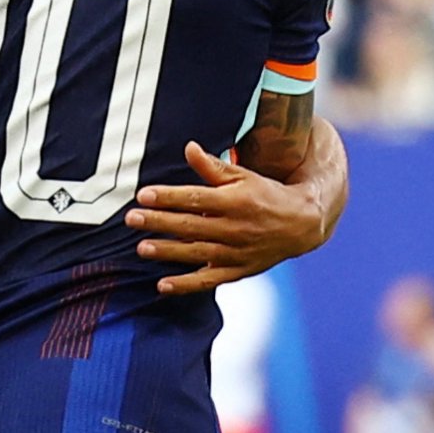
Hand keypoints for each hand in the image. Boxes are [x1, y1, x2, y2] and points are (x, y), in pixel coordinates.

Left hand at [127, 141, 325, 295]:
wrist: (302, 225)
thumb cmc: (265, 194)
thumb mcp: (243, 176)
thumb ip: (213, 167)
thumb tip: (188, 147)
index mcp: (235, 201)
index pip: (196, 199)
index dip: (169, 197)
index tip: (143, 195)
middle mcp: (235, 228)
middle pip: (191, 226)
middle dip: (159, 222)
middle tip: (131, 219)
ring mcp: (236, 252)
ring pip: (197, 253)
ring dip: (168, 252)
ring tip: (141, 248)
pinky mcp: (238, 271)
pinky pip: (209, 280)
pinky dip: (186, 285)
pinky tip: (162, 285)